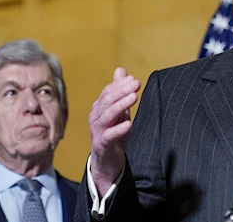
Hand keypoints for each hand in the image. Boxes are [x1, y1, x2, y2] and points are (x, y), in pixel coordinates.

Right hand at [89, 67, 140, 195]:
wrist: (107, 162)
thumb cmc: (113, 134)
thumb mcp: (118, 111)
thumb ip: (119, 92)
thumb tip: (121, 70)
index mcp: (99, 108)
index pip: (108, 92)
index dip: (120, 85)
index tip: (134, 79)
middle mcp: (96, 117)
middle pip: (107, 101)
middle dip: (121, 90)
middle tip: (136, 83)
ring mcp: (97, 131)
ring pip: (107, 115)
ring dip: (121, 105)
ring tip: (134, 97)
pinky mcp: (102, 145)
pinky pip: (109, 135)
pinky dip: (119, 129)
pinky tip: (129, 124)